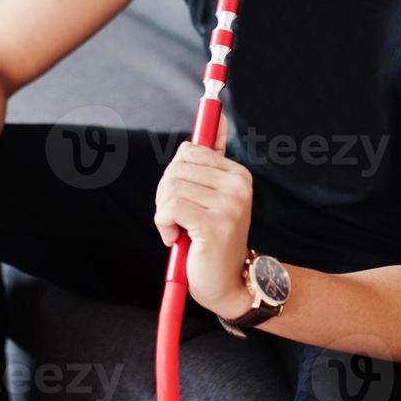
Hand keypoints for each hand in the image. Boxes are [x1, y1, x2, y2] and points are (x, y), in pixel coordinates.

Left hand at [153, 113, 253, 319]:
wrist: (228, 285)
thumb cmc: (213, 240)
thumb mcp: (214, 195)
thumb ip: (213, 158)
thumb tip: (215, 114)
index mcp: (238, 174)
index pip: (190, 150)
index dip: (176, 174)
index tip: (185, 194)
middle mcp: (238, 186)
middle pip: (177, 167)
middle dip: (166, 192)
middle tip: (177, 217)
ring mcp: (229, 205)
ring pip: (171, 188)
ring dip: (163, 211)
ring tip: (178, 229)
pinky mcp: (214, 224)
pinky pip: (169, 208)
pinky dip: (162, 224)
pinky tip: (174, 238)